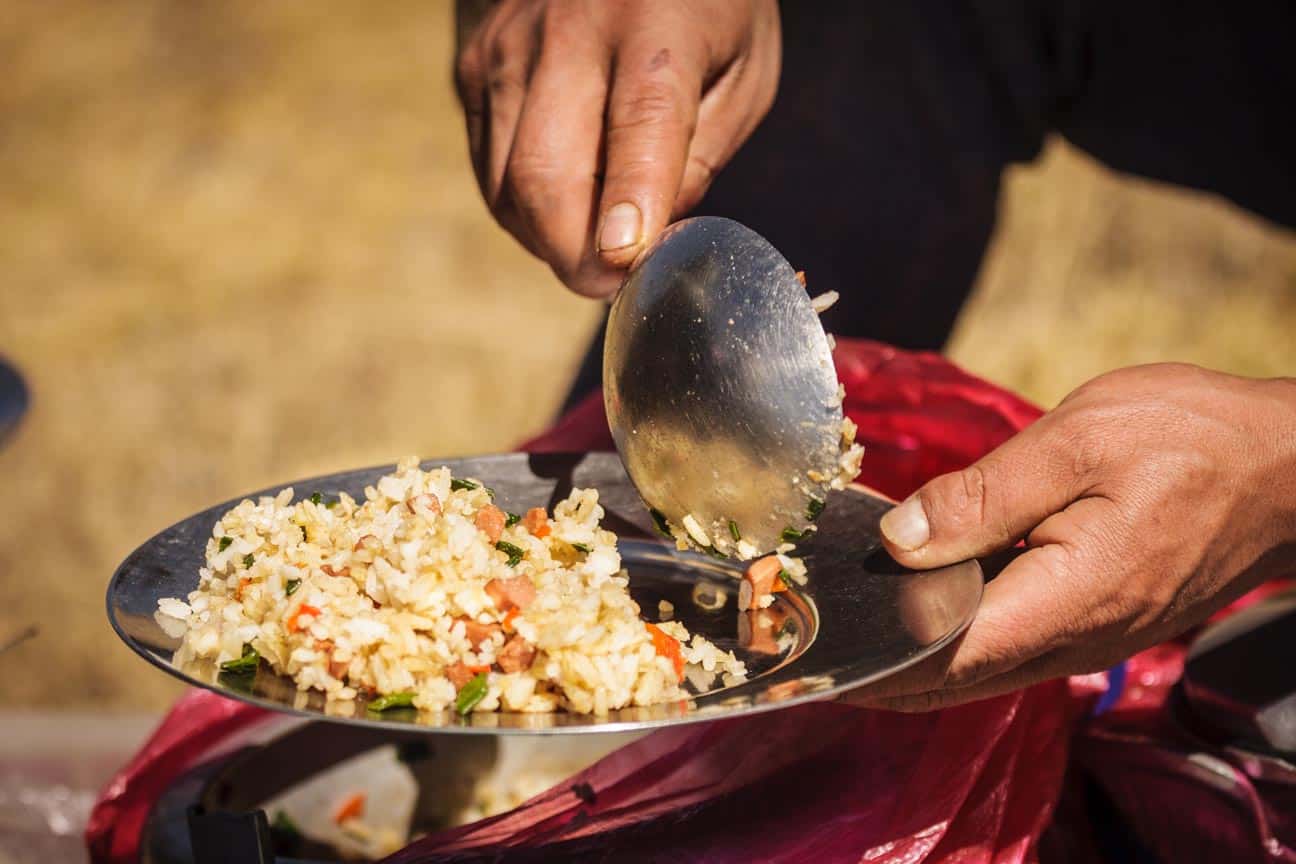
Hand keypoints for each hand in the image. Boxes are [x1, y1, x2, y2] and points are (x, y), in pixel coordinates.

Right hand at [454, 0, 779, 296]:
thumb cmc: (703, 12)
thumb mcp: (743, 74)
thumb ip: (700, 156)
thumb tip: (649, 240)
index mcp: (654, 22)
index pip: (638, 122)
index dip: (630, 199)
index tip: (625, 261)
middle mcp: (567, 30)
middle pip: (547, 171)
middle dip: (575, 253)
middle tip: (608, 285)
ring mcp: (508, 49)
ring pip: (508, 185)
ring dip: (549, 240)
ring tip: (592, 244)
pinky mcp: (474, 68)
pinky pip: (489, 171)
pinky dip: (524, 210)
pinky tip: (565, 206)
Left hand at [853, 363, 1295, 710]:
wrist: (1288, 465)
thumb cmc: (1191, 438)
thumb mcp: (1076, 442)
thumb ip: (980, 497)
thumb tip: (897, 541)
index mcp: (1064, 598)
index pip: (942, 656)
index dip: (869, 660)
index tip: (810, 654)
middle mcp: (1074, 638)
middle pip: (952, 677)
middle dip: (877, 670)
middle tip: (807, 645)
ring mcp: (1088, 636)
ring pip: (979, 669)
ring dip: (912, 660)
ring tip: (845, 633)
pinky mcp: (1096, 620)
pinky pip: (1009, 647)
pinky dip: (955, 640)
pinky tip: (921, 610)